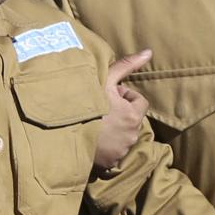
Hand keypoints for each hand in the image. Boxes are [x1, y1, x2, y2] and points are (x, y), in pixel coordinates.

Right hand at [94, 49, 151, 173]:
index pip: (140, 102)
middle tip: (100, 109)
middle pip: (132, 119)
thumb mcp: (106, 80)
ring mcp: (122, 151)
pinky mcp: (111, 162)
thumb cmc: (87, 103)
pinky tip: (93, 138)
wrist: (65, 132)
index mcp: (133, 115)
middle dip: (121, 113)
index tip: (109, 96)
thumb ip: (127, 65)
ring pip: (124, 135)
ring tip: (96, 123)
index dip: (126, 96)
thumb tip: (149, 52)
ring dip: (115, 129)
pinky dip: (108, 145)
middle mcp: (132, 135)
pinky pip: (114, 151)